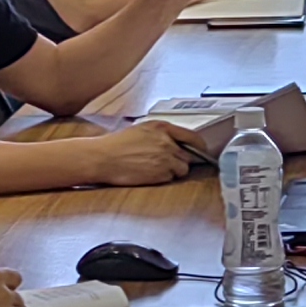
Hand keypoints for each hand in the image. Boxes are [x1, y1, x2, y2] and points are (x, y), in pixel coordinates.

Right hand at [90, 119, 211, 185]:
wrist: (103, 158)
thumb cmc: (117, 144)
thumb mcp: (141, 130)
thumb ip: (161, 134)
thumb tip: (176, 143)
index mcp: (162, 128)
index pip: (192, 136)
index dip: (199, 145)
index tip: (202, 150)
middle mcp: (167, 143)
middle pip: (188, 156)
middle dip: (181, 160)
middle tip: (167, 162)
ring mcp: (165, 159)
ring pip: (182, 169)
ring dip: (174, 170)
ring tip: (155, 168)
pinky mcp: (160, 174)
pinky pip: (170, 178)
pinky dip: (163, 178)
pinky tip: (149, 173)